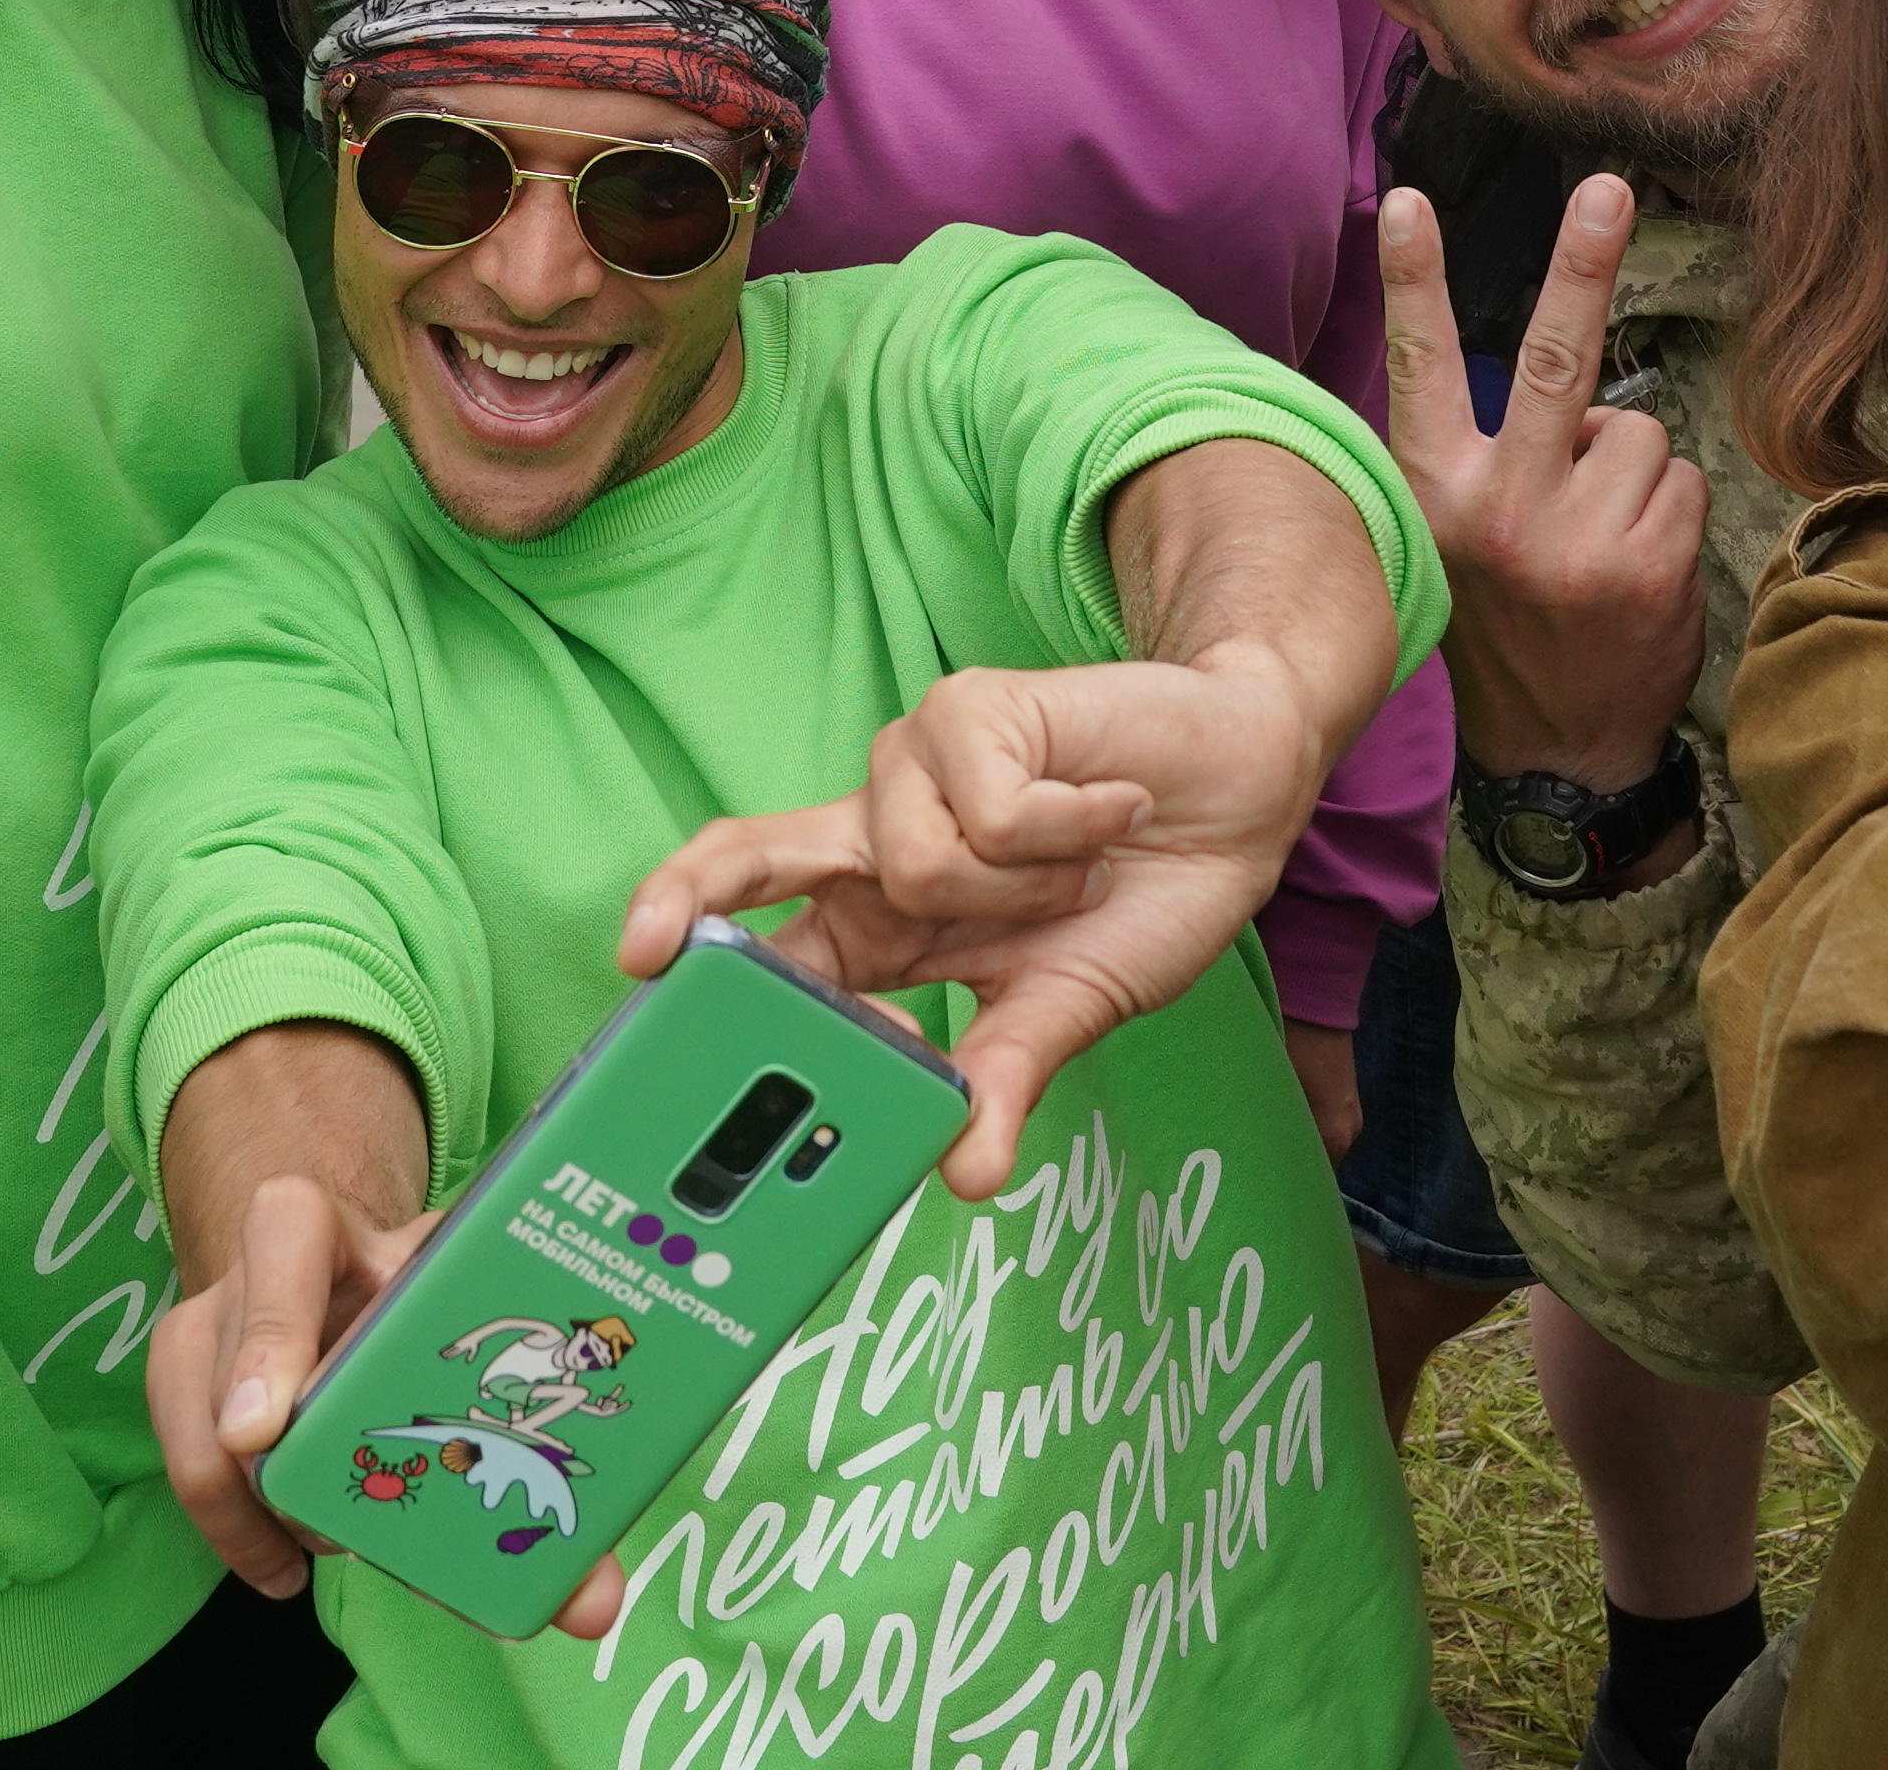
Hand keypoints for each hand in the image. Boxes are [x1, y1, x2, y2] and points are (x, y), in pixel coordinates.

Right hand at [152, 1039, 629, 1643]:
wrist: (347, 1249)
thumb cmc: (429, 1289)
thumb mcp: (480, 1306)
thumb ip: (538, 1431)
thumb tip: (594, 1604)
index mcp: (333, 1220)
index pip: (287, 1234)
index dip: (273, 1336)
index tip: (266, 1433)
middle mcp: (254, 1262)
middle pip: (238, 1366)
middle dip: (285, 1471)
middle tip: (343, 1533)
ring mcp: (206, 1318)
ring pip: (202, 1435)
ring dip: (266, 1512)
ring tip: (331, 1547)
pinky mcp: (181, 1376)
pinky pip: (190, 1467)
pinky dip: (239, 1533)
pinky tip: (283, 1569)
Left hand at [618, 644, 1335, 1198]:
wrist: (1238, 793)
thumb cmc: (1142, 897)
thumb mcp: (1068, 1008)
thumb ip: (1005, 1079)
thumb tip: (968, 1176)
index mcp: (878, 923)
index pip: (761, 941)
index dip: (699, 964)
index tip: (650, 999)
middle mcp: (877, 841)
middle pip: (752, 855)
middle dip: (691, 896)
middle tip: (648, 945)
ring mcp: (914, 769)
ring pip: (916, 863)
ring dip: (1024, 888)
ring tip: (1076, 867)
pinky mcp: (965, 710)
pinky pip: (993, 811)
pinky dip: (1069, 827)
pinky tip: (1105, 809)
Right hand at [1375, 179, 1704, 795]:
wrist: (1558, 751)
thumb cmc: (1509, 619)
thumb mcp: (1458, 535)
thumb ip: (1489, 455)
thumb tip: (1569, 385)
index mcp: (1437, 492)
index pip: (1424, 367)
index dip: (1414, 279)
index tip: (1406, 201)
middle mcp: (1499, 510)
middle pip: (1557, 360)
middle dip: (1584, 262)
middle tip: (1608, 189)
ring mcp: (1577, 541)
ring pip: (1639, 432)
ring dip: (1633, 471)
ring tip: (1601, 537)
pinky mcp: (1647, 566)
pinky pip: (1681, 481)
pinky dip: (1669, 511)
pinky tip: (1637, 566)